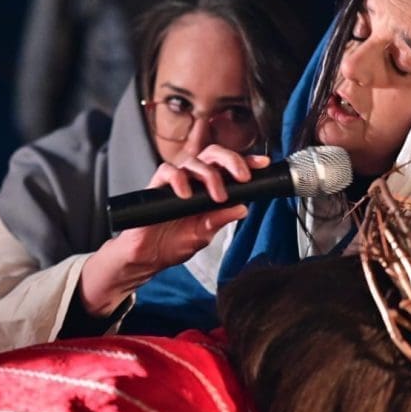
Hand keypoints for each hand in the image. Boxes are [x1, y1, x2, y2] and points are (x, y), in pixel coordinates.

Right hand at [78, 148, 269, 316]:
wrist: (147, 258)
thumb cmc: (173, 244)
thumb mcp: (204, 234)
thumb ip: (220, 219)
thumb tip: (243, 208)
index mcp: (208, 188)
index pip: (228, 167)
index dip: (246, 161)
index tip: (263, 164)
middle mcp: (193, 181)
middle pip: (213, 154)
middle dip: (231, 160)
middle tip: (242, 177)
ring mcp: (175, 182)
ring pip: (193, 160)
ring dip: (209, 175)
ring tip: (216, 196)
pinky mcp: (156, 187)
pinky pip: (167, 171)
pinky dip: (178, 179)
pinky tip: (186, 194)